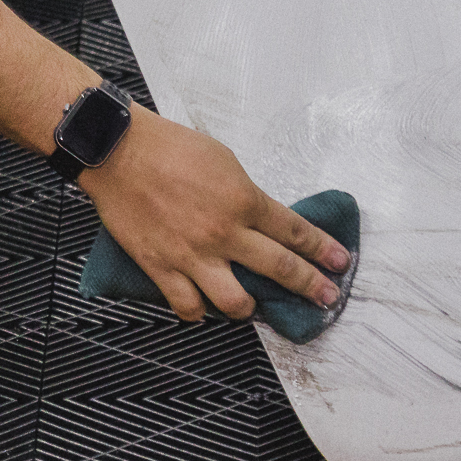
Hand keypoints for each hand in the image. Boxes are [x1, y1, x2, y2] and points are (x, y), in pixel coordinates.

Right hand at [82, 105, 352, 321]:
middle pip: (279, 268)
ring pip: (234, 302)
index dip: (322, 250)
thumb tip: (260, 219)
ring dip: (250, 308)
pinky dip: (198, 311)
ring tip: (256, 307)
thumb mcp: (226, 162)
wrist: (120, 152)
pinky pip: (187, 306)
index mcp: (245, 201)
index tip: (340, 262)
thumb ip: (246, 197)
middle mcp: (225, 233)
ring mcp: (193, 255)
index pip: (294, 232)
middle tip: (327, 297)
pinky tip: (204, 309)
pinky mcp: (161, 268)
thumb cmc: (172, 148)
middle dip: (309, 285)